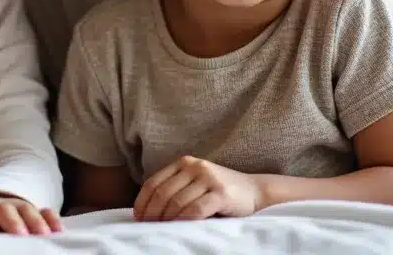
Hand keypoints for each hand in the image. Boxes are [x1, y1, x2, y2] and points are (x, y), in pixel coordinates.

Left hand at [135, 156, 261, 220]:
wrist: (254, 190)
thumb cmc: (219, 192)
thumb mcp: (195, 184)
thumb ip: (176, 190)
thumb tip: (148, 210)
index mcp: (184, 163)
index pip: (153, 182)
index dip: (142, 201)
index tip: (138, 217)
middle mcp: (194, 166)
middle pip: (163, 193)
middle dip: (152, 213)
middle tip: (148, 227)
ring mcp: (208, 178)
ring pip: (177, 202)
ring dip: (166, 219)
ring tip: (162, 230)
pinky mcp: (221, 193)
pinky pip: (196, 209)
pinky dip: (184, 220)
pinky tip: (180, 228)